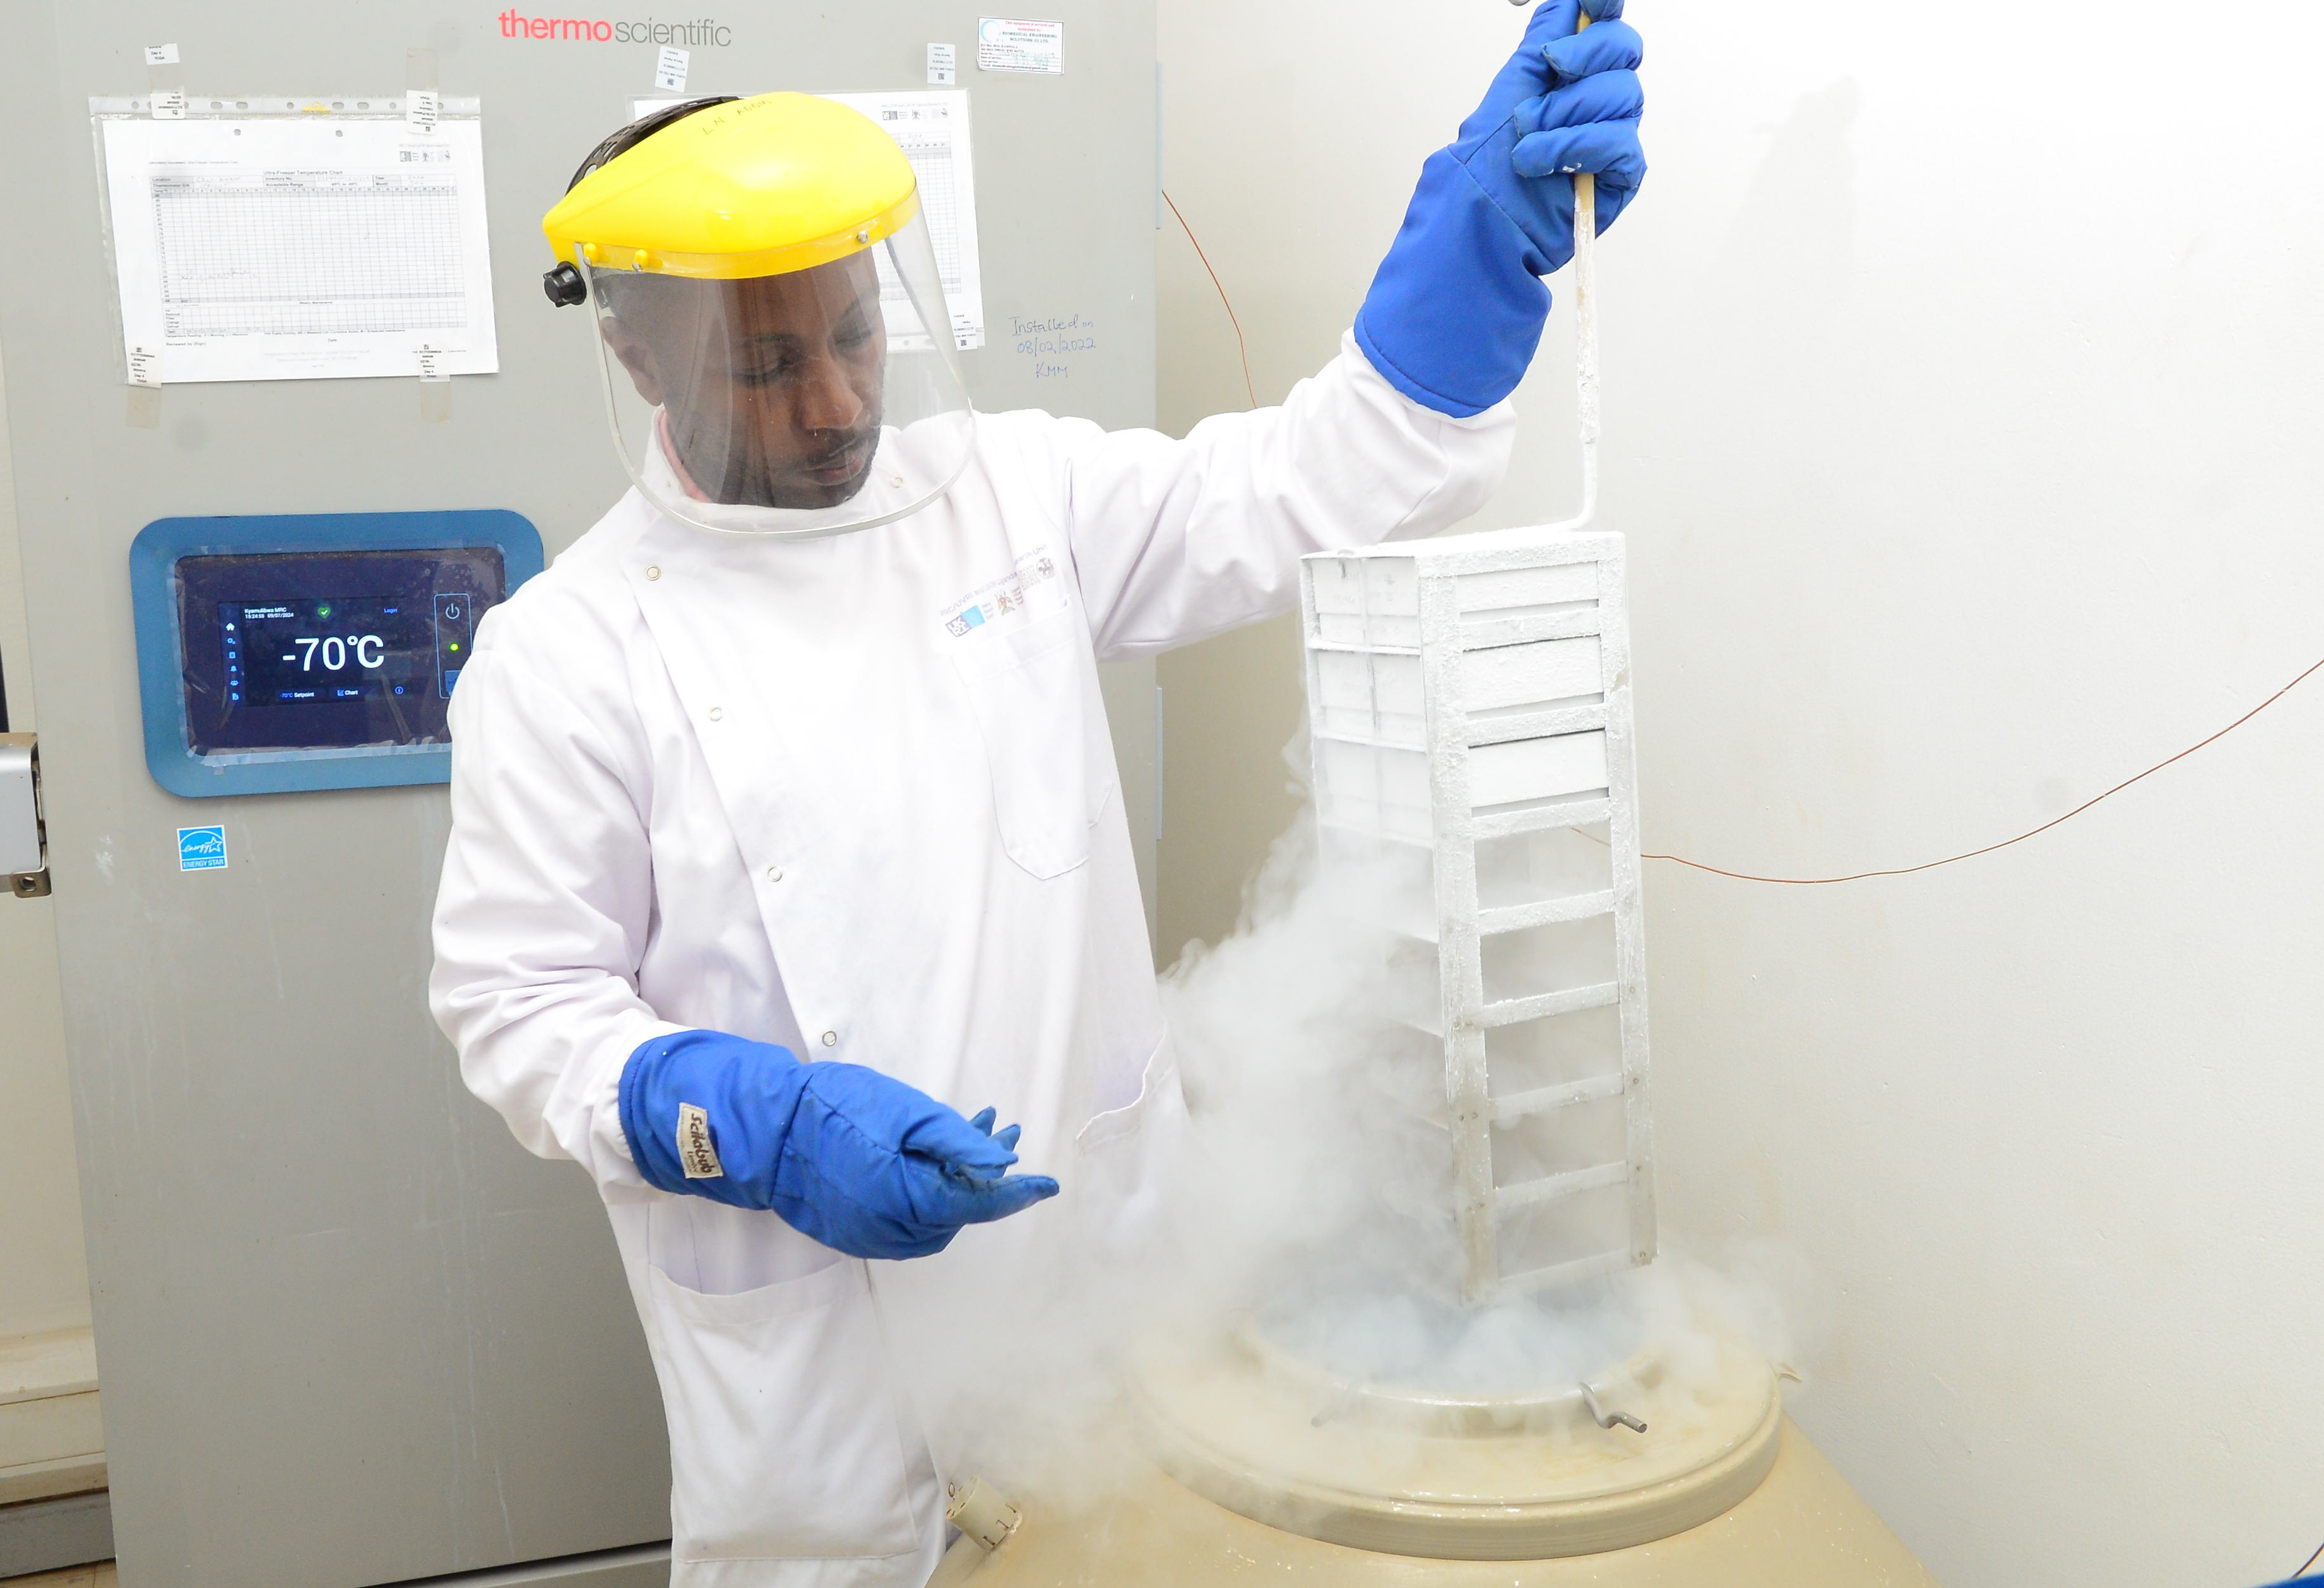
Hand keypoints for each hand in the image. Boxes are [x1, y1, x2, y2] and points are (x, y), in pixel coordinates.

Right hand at [618, 1030, 1060, 1259]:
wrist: (765, 1132)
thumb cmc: (833, 1113)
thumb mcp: (905, 1114)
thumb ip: (957, 1143)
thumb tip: (1003, 1164)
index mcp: (911, 1202)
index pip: (979, 1204)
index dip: (1018, 1194)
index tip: (1049, 1185)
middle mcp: (895, 1232)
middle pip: (959, 1211)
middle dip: (986, 1175)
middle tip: (1004, 1129)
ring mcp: (872, 1236)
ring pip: (935, 1214)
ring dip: (958, 1178)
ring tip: (976, 1130)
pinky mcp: (855, 1229)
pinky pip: (907, 1215)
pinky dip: (929, 1189)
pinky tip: (931, 1156)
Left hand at [1353, 0, 1645, 417]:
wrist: (1478, 227)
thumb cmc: (1486, 168)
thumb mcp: (1508, 93)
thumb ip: (1541, 42)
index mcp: (1572, 77)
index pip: (1605, 28)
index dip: (1604, 8)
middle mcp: (1597, 102)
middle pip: (1624, 54)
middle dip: (1585, 56)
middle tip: (1550, 68)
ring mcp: (1611, 139)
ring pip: (1622, 98)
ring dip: (1565, 115)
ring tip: (1525, 142)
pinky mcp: (1619, 178)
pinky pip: (1622, 146)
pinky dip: (1580, 148)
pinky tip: (1545, 164)